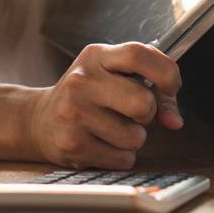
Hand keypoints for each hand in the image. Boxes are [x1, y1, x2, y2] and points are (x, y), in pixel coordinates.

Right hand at [25, 42, 182, 168]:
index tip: (170, 85)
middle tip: (133, 112)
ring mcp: (74, 113)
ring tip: (112, 127)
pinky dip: (120, 155)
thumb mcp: (114, 76)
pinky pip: (122, 158)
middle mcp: (82, 81)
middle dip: (148, 113)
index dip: (166, 72)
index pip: (139, 54)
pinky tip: (102, 143)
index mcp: (96, 56)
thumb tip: (174, 120)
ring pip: (136, 136)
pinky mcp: (72, 144)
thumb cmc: (88, 95)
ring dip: (133, 137)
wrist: (39, 120)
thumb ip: (153, 89)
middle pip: (143, 103)